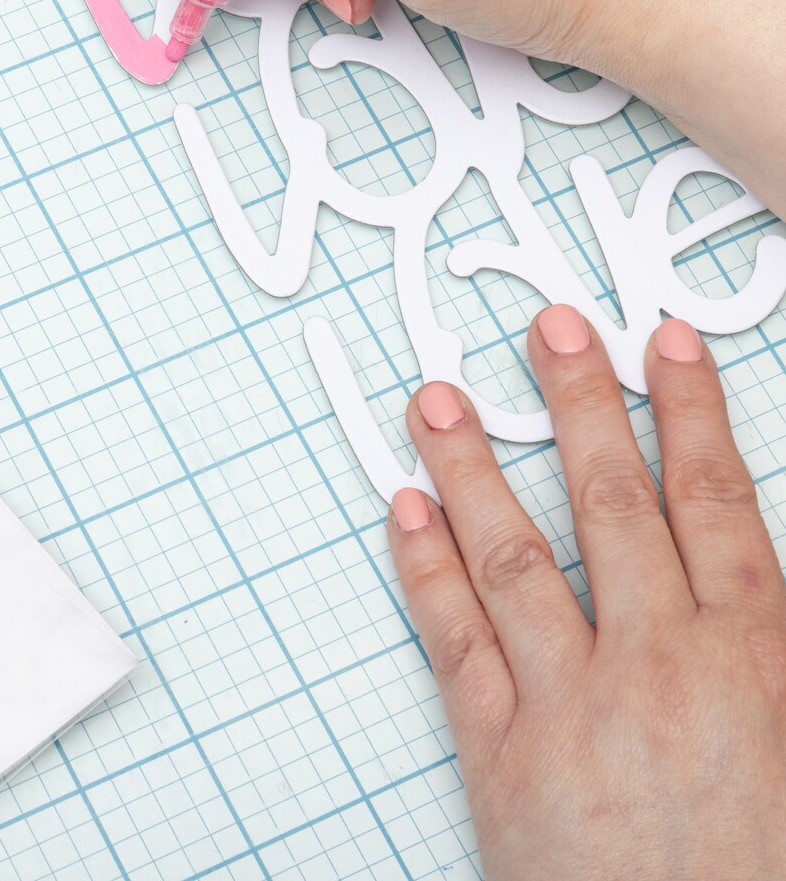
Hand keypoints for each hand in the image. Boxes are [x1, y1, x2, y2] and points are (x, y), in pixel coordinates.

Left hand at [389, 304, 785, 880]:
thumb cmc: (762, 870)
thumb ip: (778, 639)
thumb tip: (761, 559)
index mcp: (753, 660)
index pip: (716, 502)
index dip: (690, 411)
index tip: (660, 341)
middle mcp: (658, 663)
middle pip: (610, 502)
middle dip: (579, 403)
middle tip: (548, 324)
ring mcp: (568, 702)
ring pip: (513, 550)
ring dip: (470, 464)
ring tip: (436, 395)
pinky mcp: (497, 751)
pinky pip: (454, 638)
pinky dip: (423, 567)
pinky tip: (402, 509)